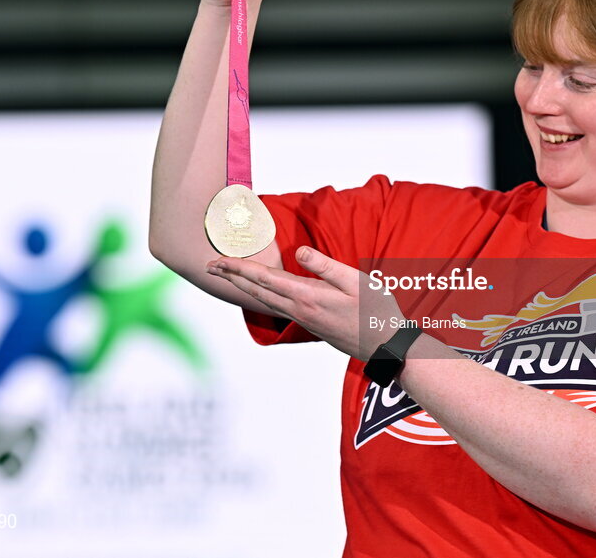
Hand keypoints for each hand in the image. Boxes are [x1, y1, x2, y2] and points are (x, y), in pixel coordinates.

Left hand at [206, 246, 409, 360]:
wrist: (385, 345)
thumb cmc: (375, 311)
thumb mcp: (356, 281)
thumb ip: (325, 265)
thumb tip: (300, 251)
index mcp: (306, 296)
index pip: (264, 279)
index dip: (238, 268)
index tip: (217, 260)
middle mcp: (298, 310)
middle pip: (256, 291)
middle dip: (232, 277)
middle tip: (210, 266)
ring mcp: (302, 319)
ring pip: (263, 300)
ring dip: (242, 287)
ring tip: (227, 276)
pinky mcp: (309, 323)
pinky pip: (274, 307)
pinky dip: (259, 296)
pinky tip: (259, 293)